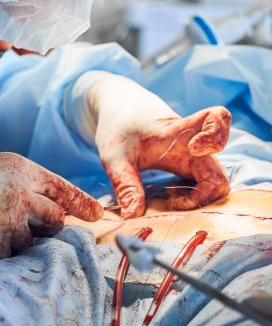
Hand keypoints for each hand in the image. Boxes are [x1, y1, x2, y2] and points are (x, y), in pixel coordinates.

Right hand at [0, 153, 102, 270]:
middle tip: (28, 229)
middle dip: (50, 227)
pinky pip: (12, 256)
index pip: (61, 187)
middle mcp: (22, 190)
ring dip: (20, 241)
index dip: (80, 203)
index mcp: (17, 167)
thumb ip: (13, 184)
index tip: (95, 215)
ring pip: (35, 240)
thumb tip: (39, 205)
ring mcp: (12, 219)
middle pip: (57, 217)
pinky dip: (0, 253)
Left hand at [73, 72, 230, 218]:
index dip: (216, 132)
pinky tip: (169, 199)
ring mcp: (195, 160)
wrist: (118, 118)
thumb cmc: (119, 130)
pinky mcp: (190, 170)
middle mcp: (194, 147)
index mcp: (179, 132)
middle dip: (206, 194)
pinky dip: (193, 199)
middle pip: (221, 173)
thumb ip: (126, 185)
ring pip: (215, 184)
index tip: (195, 147)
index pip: (215, 119)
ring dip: (199, 199)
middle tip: (173, 200)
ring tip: (169, 200)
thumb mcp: (115, 158)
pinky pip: (204, 188)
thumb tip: (133, 218)